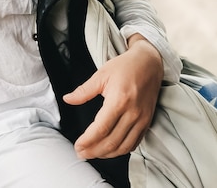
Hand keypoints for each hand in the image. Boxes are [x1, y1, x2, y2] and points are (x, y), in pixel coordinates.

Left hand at [63, 34, 162, 159]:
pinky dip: (121, 150)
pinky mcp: (147, 122)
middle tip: (81, 153)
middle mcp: (132, 113)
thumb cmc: (125, 67)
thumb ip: (84, 91)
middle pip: (112, 142)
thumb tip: (68, 99)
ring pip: (123, 147)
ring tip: (92, 153)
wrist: (149, 63)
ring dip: (107, 154)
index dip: (88, 141)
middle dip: (94, 151)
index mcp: (119, 100)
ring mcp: (142, 119)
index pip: (101, 128)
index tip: (77, 146)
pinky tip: (110, 149)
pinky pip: (134, 143)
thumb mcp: (101, 74)